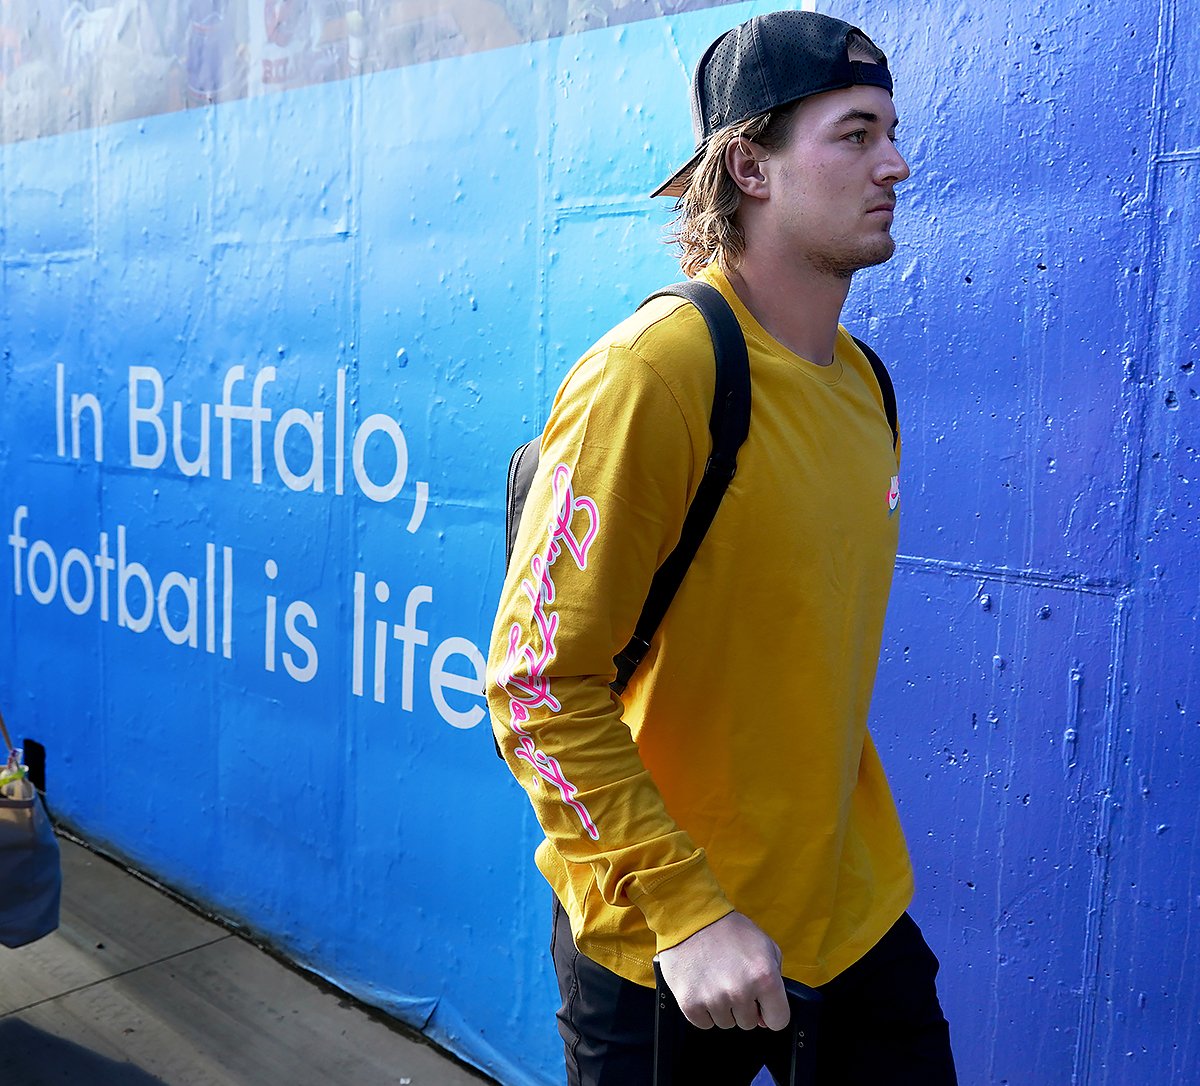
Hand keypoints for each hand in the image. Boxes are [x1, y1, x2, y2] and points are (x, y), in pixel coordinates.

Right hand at [657, 912, 789, 1030]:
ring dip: (723, 1007)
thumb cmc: (728, 929)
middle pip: (749, 1023)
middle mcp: (740, 992)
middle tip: (732, 979)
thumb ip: (775, 978)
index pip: (778, 1020)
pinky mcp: (690, 1004)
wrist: (690, 917)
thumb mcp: (765, 944)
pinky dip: (703, 1009)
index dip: (771, 1012)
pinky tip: (702, 986)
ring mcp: (714, 1000)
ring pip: (726, 1023)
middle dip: (744, 1005)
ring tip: (715, 979)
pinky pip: (704, 1023)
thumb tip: (766, 1013)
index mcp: (764, 977)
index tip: (762, 1004)